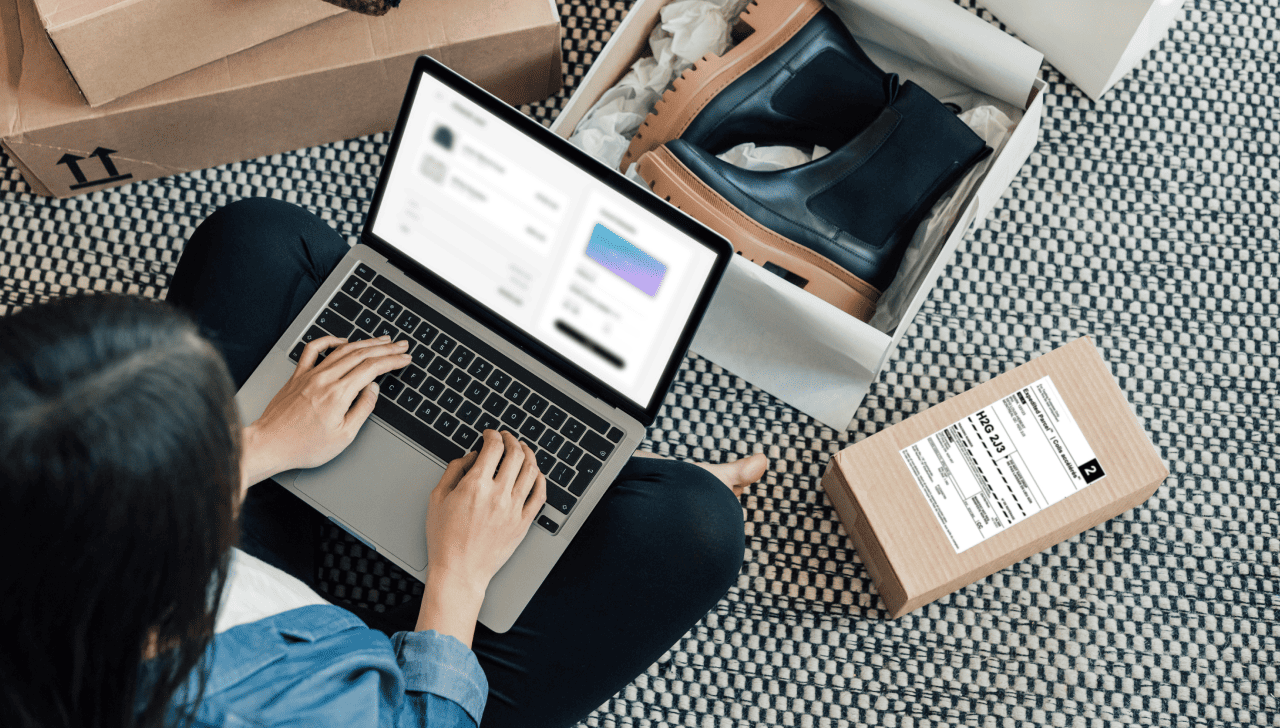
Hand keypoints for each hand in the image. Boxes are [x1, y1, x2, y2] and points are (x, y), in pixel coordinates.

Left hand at [241, 335, 410, 490]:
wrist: (270, 444)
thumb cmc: (303, 446)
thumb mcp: (343, 436)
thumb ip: (362, 409)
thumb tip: (373, 389)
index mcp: (338, 394)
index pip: (372, 368)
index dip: (392, 361)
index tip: (404, 359)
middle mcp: (324, 379)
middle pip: (361, 354)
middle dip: (385, 348)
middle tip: (401, 345)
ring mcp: (310, 374)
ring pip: (342, 349)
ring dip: (365, 342)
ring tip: (381, 340)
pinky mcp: (298, 375)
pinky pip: (314, 349)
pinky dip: (330, 340)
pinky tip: (341, 340)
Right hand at [417, 430, 546, 643]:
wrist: (460, 571)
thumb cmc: (445, 539)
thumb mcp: (437, 499)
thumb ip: (453, 471)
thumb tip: (471, 456)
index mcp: (476, 485)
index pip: (493, 447)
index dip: (493, 435)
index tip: (490, 434)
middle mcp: (498, 494)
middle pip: (515, 454)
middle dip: (512, 440)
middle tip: (507, 437)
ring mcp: (514, 509)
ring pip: (531, 470)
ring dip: (528, 454)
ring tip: (524, 449)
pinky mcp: (523, 523)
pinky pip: (539, 495)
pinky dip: (540, 479)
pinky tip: (536, 474)